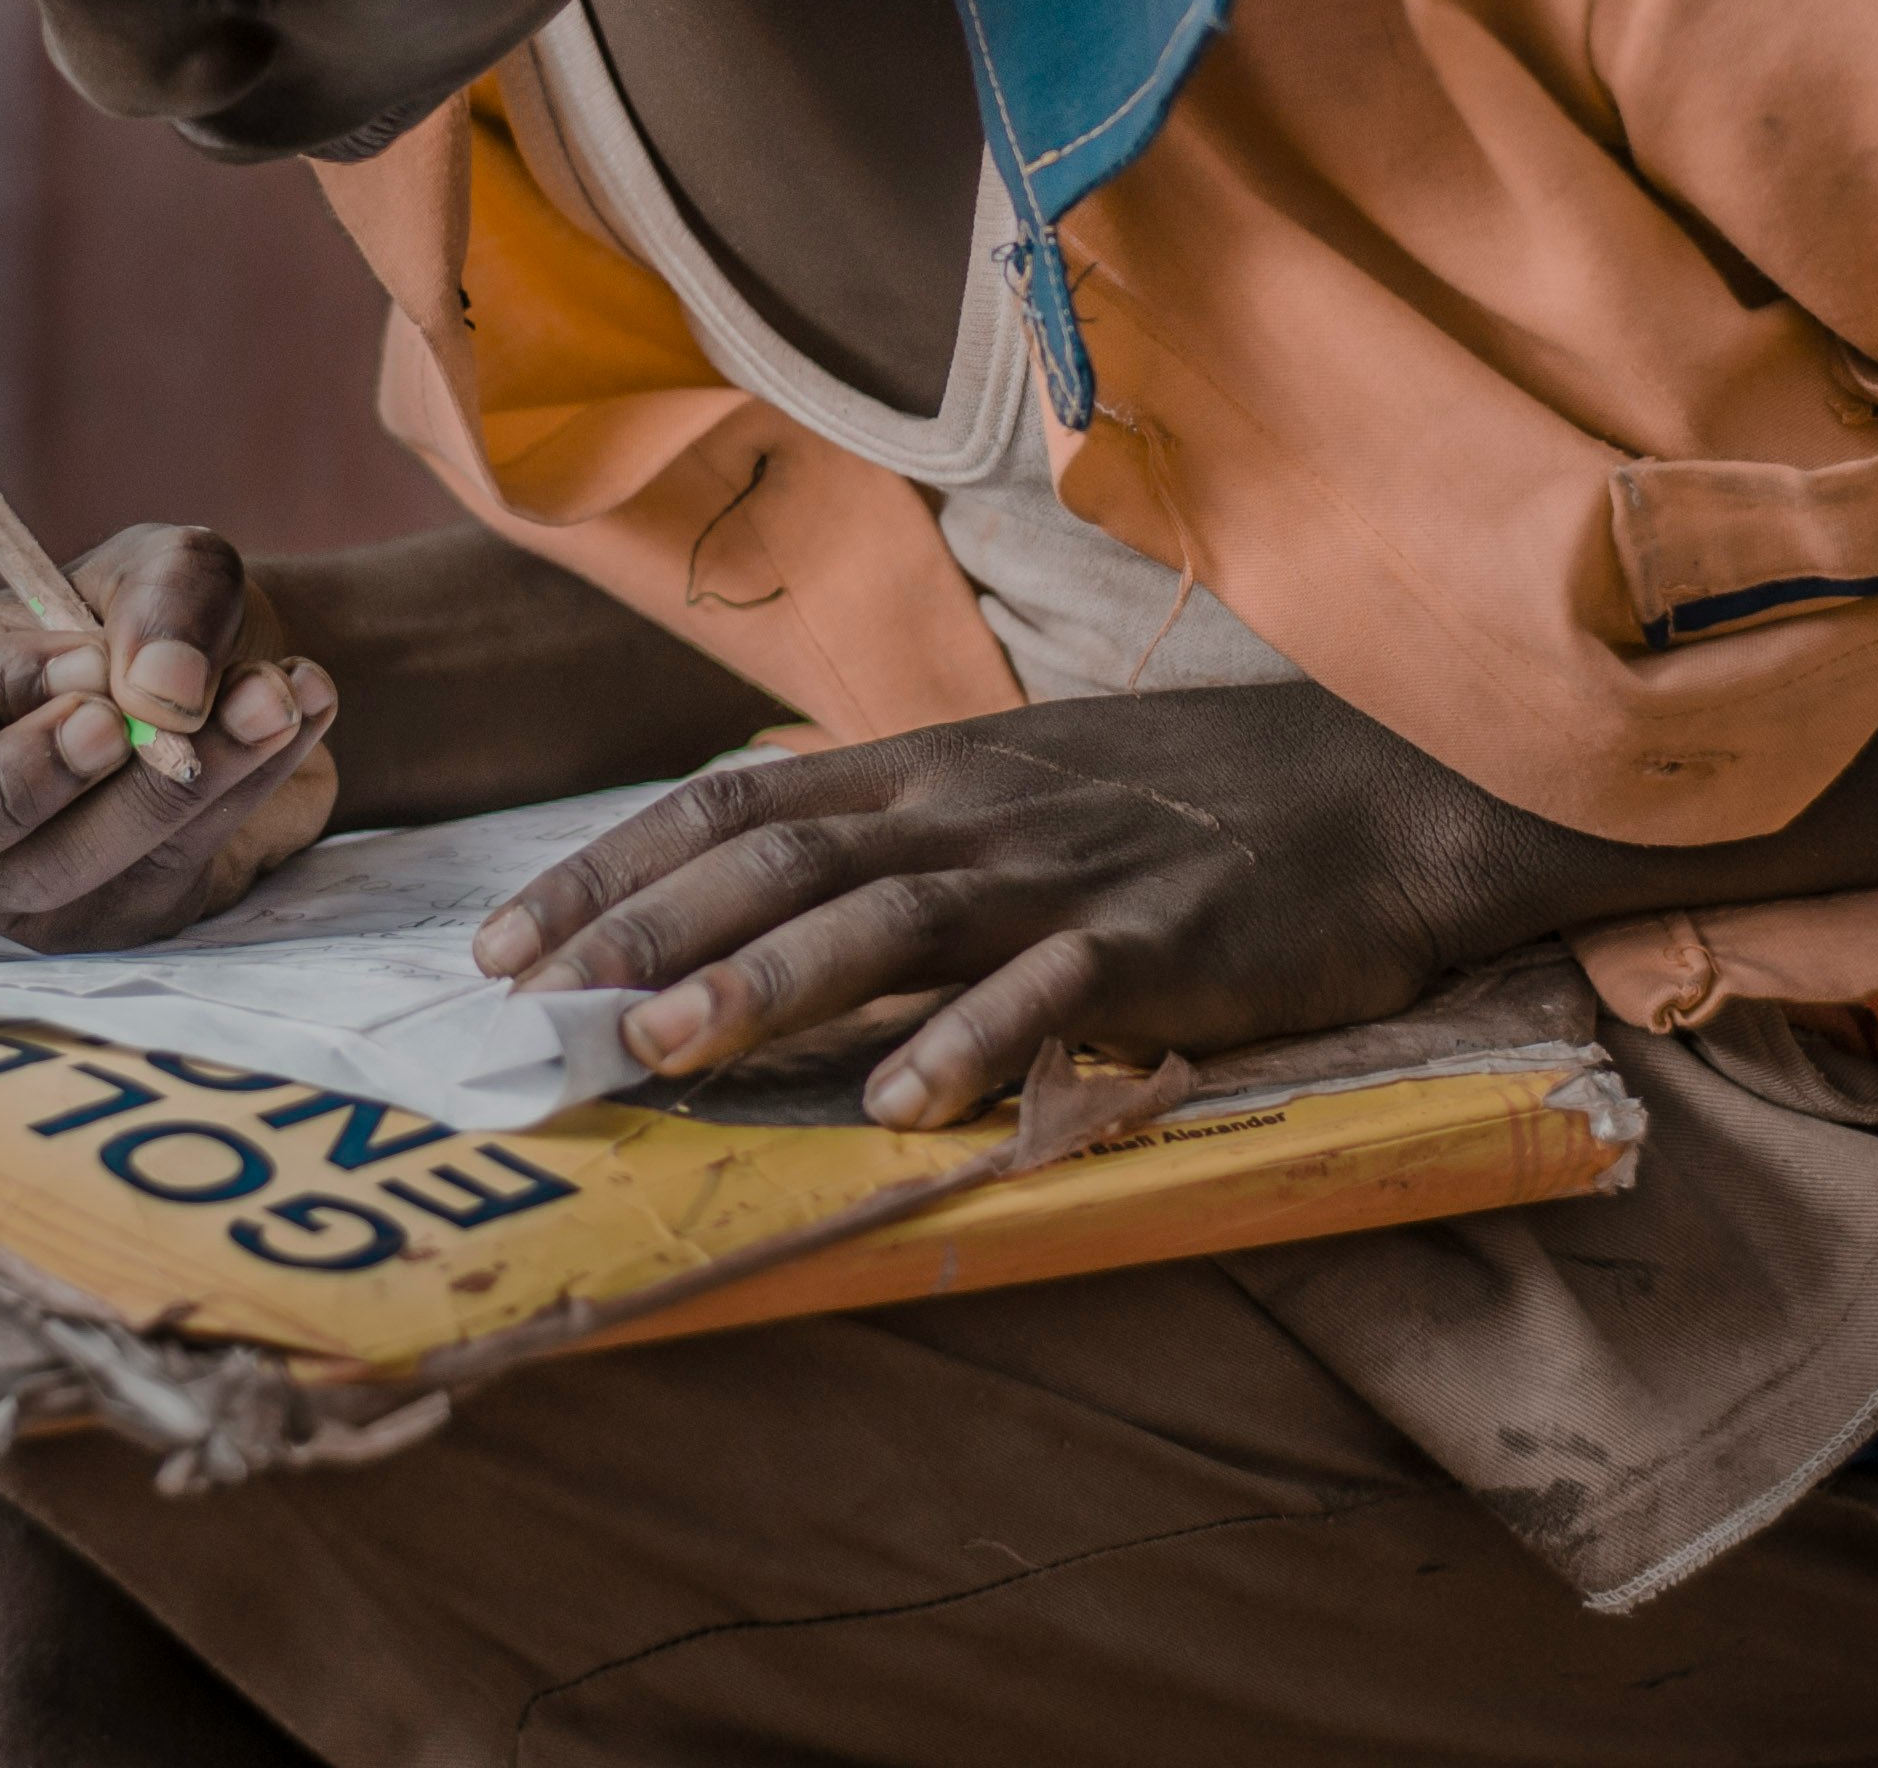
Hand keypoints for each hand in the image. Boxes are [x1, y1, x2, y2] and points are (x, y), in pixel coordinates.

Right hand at [0, 523, 339, 950]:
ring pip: (49, 873)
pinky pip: (151, 885)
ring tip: (270, 694)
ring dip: (171, 785)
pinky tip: (291, 724)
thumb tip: (161, 688)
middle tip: (123, 730)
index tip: (91, 656)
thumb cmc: (154, 616)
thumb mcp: (165, 565)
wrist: (239, 683)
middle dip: (11, 789)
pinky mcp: (93, 931)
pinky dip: (233, 800)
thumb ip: (165, 597)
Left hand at [469, 682, 1507, 1128]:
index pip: (731, 805)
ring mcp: (1061, 875)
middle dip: (644, 932)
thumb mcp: (1016, 785)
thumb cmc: (1183, 802)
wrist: (1377, 787)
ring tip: (663, 1047)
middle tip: (536, 1011)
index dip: (610, 870)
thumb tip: (744, 886)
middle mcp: (971, 812)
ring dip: (765, 983)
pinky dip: (969, 1042)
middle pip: (778, 862)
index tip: (500, 944)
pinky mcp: (1158, 942)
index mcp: (927, 774)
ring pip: (886, 919)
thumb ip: (891, 832)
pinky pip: (1049, 994)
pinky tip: (899, 1103)